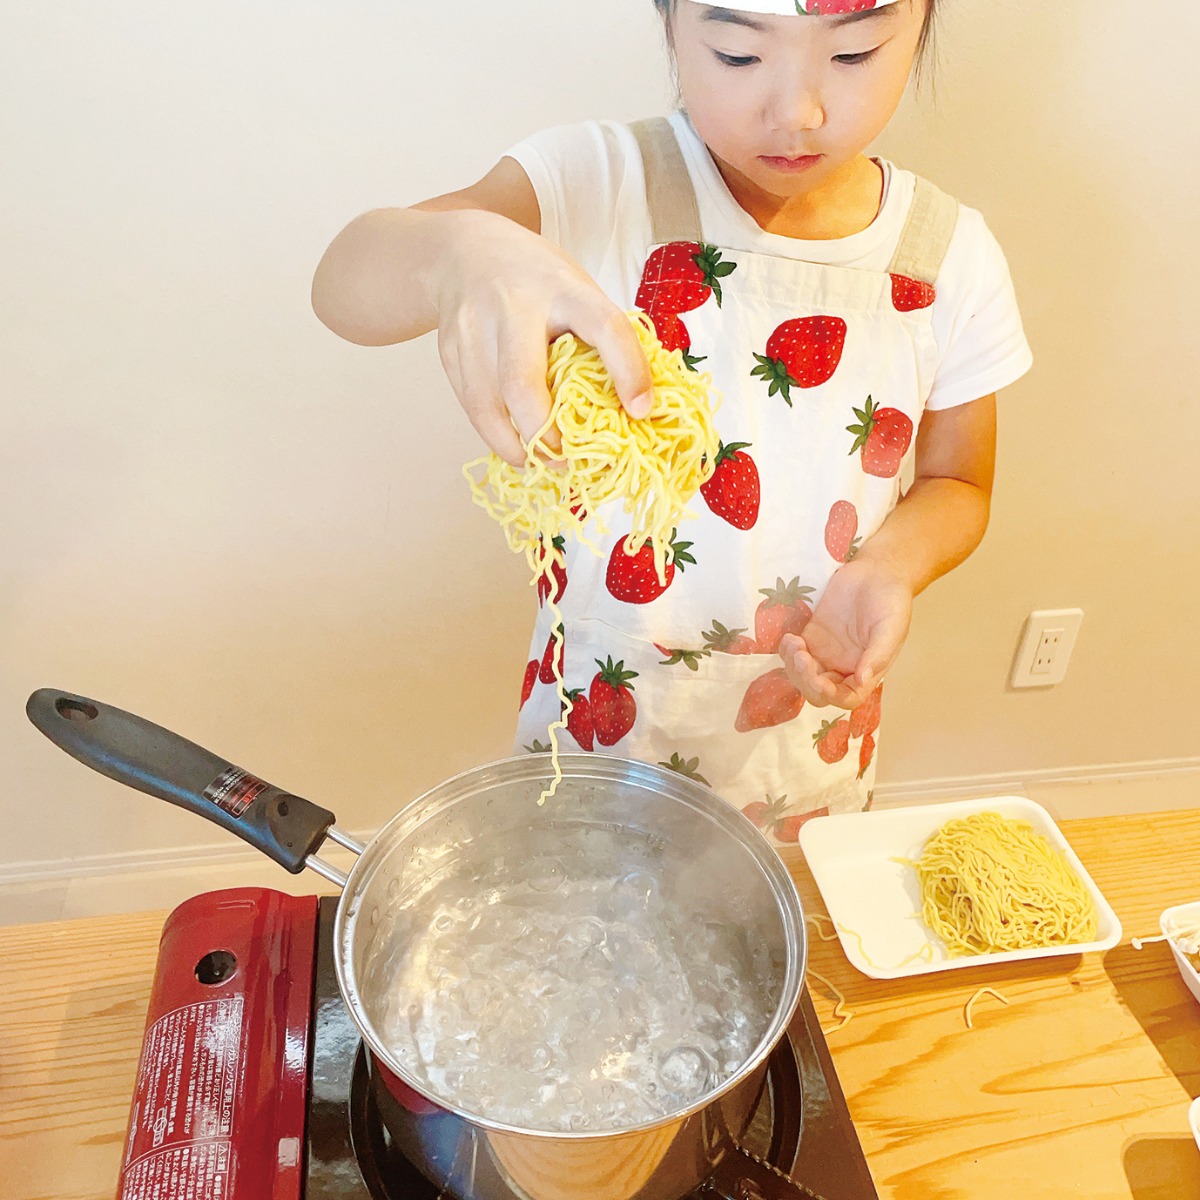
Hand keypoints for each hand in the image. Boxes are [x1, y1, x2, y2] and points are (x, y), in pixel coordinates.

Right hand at [435, 211, 653, 465]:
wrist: (462, 254)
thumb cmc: (535, 280)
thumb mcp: (574, 288)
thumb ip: (598, 335)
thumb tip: (634, 403)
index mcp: (563, 287)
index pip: (604, 328)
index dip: (627, 372)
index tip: (640, 412)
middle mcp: (514, 307)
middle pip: (523, 384)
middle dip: (547, 434)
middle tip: (568, 460)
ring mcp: (474, 330)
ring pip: (488, 406)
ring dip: (518, 446)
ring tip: (540, 461)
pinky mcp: (449, 352)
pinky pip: (472, 407)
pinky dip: (496, 435)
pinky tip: (515, 443)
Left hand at [778, 558, 912, 709]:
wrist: (878, 571)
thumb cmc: (891, 600)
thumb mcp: (891, 627)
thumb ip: (877, 655)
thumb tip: (861, 681)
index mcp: (867, 671)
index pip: (846, 698)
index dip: (831, 696)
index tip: (820, 682)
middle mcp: (844, 667)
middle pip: (818, 691)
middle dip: (806, 681)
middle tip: (802, 657)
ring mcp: (825, 653)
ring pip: (801, 675)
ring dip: (793, 667)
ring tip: (795, 643)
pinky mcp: (811, 636)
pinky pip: (792, 654)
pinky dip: (786, 651)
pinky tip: (790, 638)